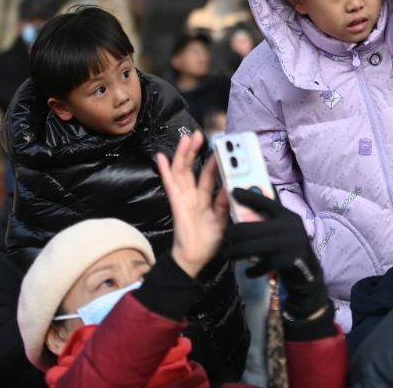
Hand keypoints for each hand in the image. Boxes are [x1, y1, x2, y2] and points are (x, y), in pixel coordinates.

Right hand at [156, 131, 229, 278]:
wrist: (194, 258)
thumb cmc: (208, 242)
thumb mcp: (223, 220)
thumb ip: (226, 204)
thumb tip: (230, 187)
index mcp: (205, 199)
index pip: (208, 175)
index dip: (213, 161)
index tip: (219, 146)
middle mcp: (193, 195)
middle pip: (192, 168)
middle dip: (196, 151)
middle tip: (200, 135)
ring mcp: (183, 198)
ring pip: (182, 171)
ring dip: (183, 154)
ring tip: (187, 138)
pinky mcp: (176, 203)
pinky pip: (170, 184)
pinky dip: (166, 170)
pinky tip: (161, 157)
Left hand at [226, 189, 328, 318]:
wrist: (309, 274)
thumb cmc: (290, 249)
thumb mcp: (284, 231)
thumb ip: (270, 221)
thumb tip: (247, 208)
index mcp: (287, 215)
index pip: (266, 202)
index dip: (248, 196)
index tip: (233, 191)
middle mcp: (289, 226)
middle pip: (252, 227)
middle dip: (233, 233)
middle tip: (225, 237)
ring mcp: (289, 243)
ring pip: (253, 247)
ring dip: (236, 252)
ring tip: (228, 254)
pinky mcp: (288, 260)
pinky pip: (262, 264)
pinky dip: (252, 269)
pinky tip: (248, 271)